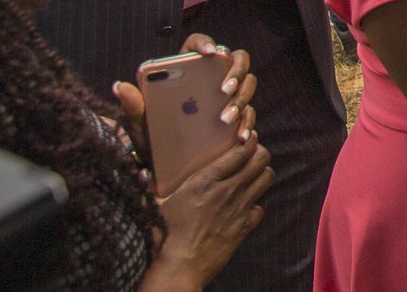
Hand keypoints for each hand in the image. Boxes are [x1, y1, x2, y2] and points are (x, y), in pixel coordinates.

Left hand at [114, 36, 254, 165]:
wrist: (168, 168)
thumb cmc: (154, 138)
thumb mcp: (141, 125)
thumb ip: (133, 106)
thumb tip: (119, 86)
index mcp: (186, 70)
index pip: (198, 44)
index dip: (205, 43)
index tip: (209, 53)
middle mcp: (211, 77)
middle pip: (235, 59)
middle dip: (234, 72)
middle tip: (223, 90)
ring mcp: (227, 95)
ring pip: (247, 83)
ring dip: (241, 98)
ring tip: (225, 119)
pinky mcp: (238, 115)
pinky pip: (250, 112)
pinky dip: (246, 123)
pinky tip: (239, 136)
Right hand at [146, 131, 272, 286]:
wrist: (178, 269)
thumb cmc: (163, 236)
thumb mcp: (157, 205)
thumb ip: (152, 185)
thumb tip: (140, 171)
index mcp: (205, 181)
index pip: (240, 150)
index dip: (248, 140)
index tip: (246, 138)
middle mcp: (227, 191)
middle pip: (261, 159)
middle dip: (258, 153)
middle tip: (250, 155)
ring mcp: (239, 209)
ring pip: (266, 178)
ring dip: (261, 174)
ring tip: (251, 176)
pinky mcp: (244, 228)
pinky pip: (260, 208)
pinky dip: (255, 205)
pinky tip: (243, 207)